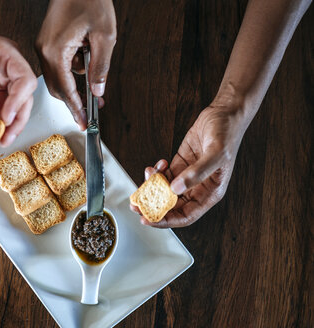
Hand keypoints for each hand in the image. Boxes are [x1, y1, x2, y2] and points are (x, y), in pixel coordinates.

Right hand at [36, 0, 115, 129]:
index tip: (82, 122)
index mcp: (55, 50)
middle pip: (57, 87)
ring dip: (75, 82)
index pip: (65, 89)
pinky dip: (71, 69)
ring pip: (58, 77)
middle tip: (92, 109)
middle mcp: (44, 50)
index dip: (75, 108)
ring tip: (94, 74)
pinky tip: (85, 58)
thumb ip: (100, 66)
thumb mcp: (104, 35)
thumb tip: (97, 89)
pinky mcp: (47, 41)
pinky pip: (57, 64)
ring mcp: (43, 45)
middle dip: (75, 99)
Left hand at [131, 104, 248, 227]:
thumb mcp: (216, 154)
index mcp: (210, 193)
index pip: (185, 215)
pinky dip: (157, 172)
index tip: (147, 219)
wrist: (224, 113)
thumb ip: (196, 173)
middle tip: (135, 204)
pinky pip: (164, 175)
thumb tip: (175, 189)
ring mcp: (188, 176)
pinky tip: (158, 164)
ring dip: (152, 186)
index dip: (166, 220)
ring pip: (165, 190)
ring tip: (148, 174)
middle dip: (152, 205)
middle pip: (172, 206)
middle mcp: (198, 188)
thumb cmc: (226, 134)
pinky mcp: (180, 164)